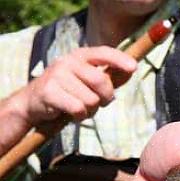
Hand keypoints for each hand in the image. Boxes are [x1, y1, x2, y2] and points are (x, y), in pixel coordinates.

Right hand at [14, 46, 136, 125]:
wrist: (33, 103)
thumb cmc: (68, 92)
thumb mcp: (87, 80)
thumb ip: (108, 76)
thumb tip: (132, 69)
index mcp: (80, 56)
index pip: (103, 53)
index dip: (120, 59)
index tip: (134, 67)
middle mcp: (68, 61)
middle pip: (101, 81)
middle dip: (106, 97)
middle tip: (99, 103)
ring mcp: (57, 75)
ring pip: (91, 99)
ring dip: (91, 110)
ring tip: (80, 107)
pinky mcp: (49, 91)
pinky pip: (78, 108)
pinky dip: (80, 116)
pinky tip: (72, 113)